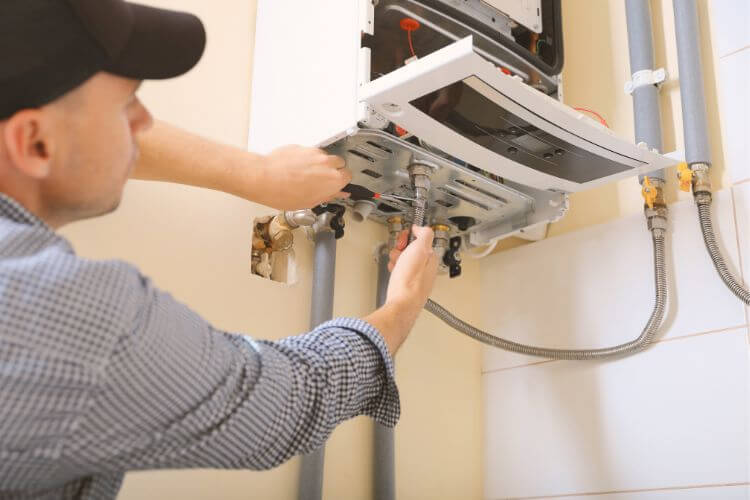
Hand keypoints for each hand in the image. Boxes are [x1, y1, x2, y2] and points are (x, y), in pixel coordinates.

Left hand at [259, 145, 351, 209]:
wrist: (265, 179)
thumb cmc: (284, 193)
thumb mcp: (310, 202)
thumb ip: (328, 195)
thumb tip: (337, 193)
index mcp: (333, 179)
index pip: (348, 176)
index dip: (342, 182)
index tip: (337, 185)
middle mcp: (326, 163)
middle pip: (339, 163)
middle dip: (333, 170)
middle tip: (323, 180)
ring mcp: (314, 153)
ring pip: (324, 156)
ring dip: (320, 164)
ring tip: (307, 175)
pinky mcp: (302, 147)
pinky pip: (310, 152)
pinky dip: (306, 159)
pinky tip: (297, 169)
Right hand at [362, 226, 438, 354]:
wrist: (401, 304)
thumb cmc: (410, 281)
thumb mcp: (420, 249)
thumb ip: (424, 234)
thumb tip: (421, 228)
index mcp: (431, 258)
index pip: (422, 240)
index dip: (410, 237)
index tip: (404, 239)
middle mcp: (426, 269)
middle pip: (411, 251)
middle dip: (401, 249)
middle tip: (398, 254)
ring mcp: (417, 278)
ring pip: (404, 261)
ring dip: (396, 260)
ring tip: (395, 265)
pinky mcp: (407, 286)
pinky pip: (400, 273)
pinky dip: (395, 270)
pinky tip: (393, 273)